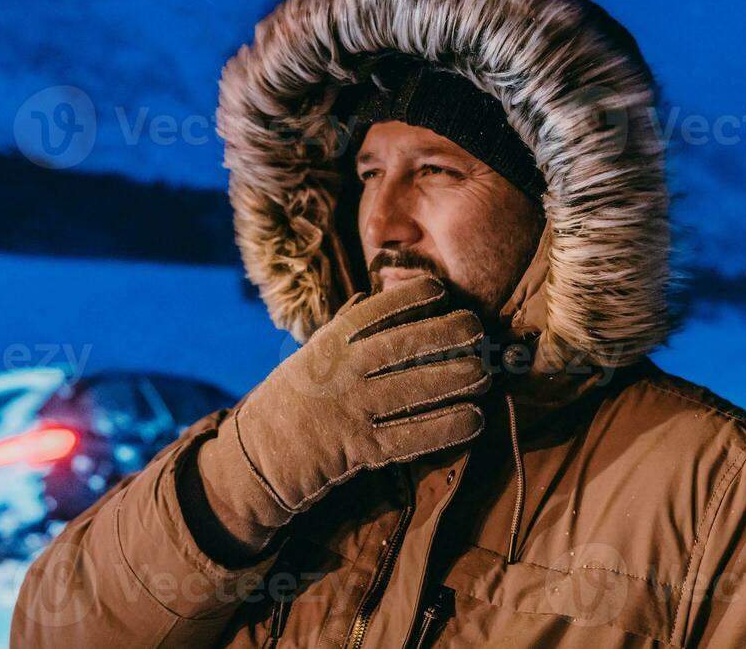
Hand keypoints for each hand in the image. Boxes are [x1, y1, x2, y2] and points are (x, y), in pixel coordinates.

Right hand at [189, 277, 488, 554]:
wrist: (262, 455)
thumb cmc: (294, 396)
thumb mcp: (312, 353)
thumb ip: (347, 327)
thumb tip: (382, 295)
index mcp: (329, 343)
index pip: (375, 312)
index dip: (411, 298)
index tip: (440, 290)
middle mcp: (342, 372)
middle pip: (403, 346)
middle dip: (446, 333)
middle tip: (476, 327)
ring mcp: (353, 410)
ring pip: (414, 388)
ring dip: (456, 378)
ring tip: (483, 371)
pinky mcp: (363, 449)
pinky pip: (413, 436)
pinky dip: (447, 427)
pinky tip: (475, 418)